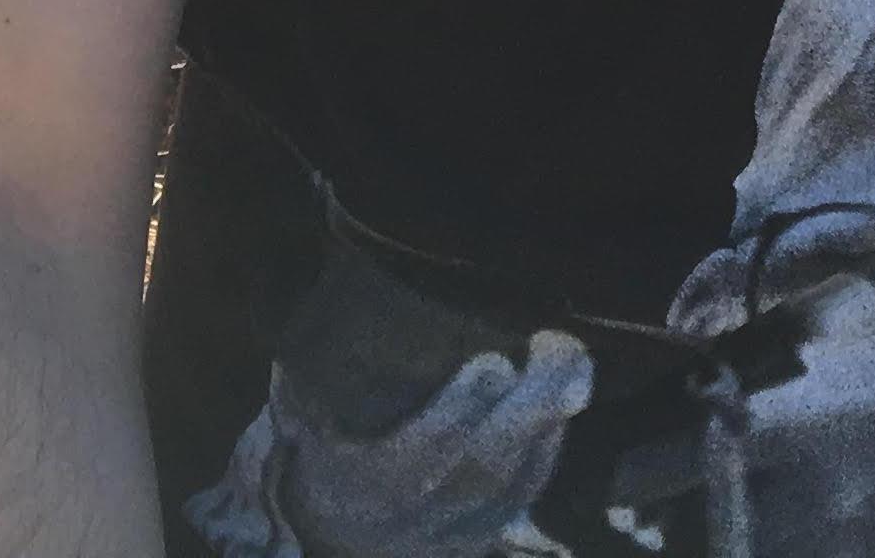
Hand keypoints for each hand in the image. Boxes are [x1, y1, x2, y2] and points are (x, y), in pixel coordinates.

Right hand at [264, 331, 594, 557]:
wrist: (341, 545)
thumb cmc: (330, 463)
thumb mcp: (310, 429)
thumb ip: (311, 387)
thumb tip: (302, 337)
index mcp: (382, 480)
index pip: (431, 448)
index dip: (464, 407)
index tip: (493, 360)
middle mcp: (428, 510)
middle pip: (490, 460)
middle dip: (531, 404)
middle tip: (555, 345)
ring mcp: (462, 528)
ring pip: (517, 477)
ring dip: (551, 417)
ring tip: (572, 358)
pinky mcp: (486, 532)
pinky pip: (527, 492)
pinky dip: (550, 445)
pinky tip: (564, 401)